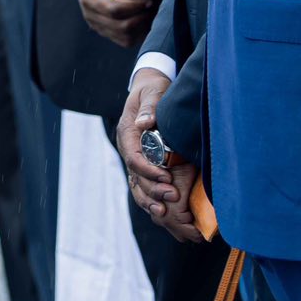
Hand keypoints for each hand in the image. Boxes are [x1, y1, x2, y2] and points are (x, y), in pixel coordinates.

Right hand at [75, 0, 155, 47]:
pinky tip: (149, 19)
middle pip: (122, 26)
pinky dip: (140, 33)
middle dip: (142, 17)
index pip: (113, 9)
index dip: (134, 6)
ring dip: (143, 27)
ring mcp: (100, 27)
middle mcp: (92, 16)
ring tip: (155, 13)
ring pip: (125, 37)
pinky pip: (126, 41)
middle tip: (157, 6)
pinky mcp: (108, 33)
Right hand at [117, 72, 204, 241]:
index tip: (166, 176)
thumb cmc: (152, 89)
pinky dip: (152, 198)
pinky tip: (164, 212)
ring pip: (138, 184)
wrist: (150, 87)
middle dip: (153, 188)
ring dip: (151, 199)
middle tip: (172, 196)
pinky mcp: (145, 162)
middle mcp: (128, 147)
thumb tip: (144, 123)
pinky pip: (144, 184)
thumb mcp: (151, 92)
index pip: (134, 157)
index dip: (148, 169)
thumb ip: (149, 107)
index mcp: (127, 132)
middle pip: (136, 175)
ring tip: (165, 213)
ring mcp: (135, 156)